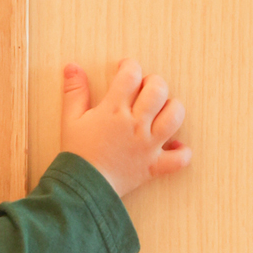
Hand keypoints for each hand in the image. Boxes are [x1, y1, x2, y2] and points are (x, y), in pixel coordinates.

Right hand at [61, 59, 191, 196]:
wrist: (82, 187)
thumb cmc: (76, 153)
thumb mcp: (70, 119)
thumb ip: (74, 91)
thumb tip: (72, 66)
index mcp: (113, 111)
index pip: (130, 76)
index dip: (129, 66)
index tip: (125, 68)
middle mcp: (135, 124)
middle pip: (157, 91)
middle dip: (153, 82)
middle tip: (144, 87)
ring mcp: (148, 145)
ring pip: (174, 117)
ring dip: (172, 107)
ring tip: (161, 109)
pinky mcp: (154, 165)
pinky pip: (180, 159)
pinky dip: (182, 151)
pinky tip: (174, 145)